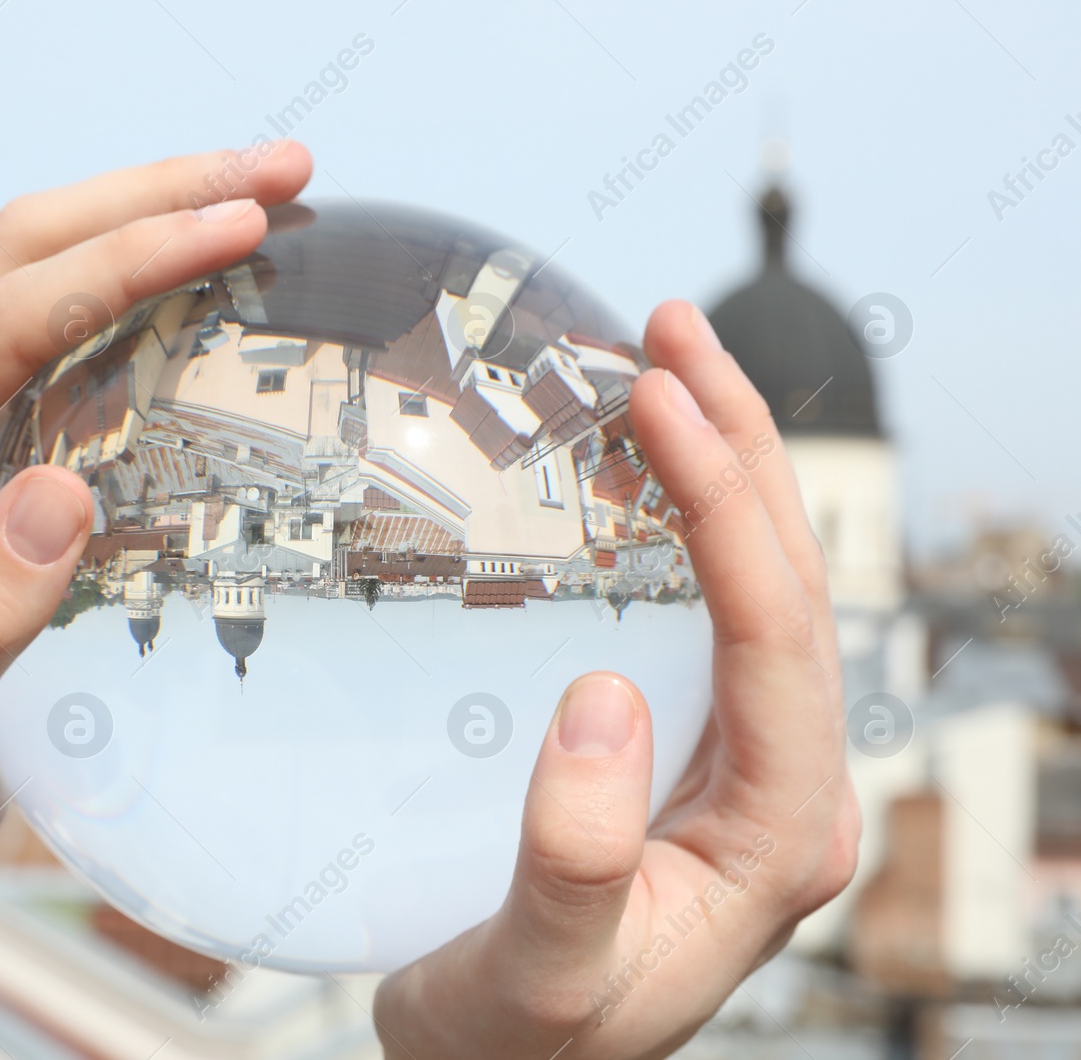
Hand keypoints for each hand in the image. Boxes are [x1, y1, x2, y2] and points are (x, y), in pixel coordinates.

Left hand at [0, 143, 314, 889]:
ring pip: (31, 266)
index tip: (239, 228)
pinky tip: (199, 274)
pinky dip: (129, 278)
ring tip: (262, 194)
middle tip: (281, 171)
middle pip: (18, 251)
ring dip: (143, 217)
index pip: (5, 316)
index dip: (124, 261)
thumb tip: (64, 494)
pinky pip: (48, 321)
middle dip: (149, 198)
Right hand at [373, 301, 859, 1058]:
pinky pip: (703, 607)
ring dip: (721, 463)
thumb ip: (578, 858)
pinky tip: (637, 470)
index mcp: (780, 830)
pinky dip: (677, 520)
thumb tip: (602, 698)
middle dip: (741, 445)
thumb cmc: (527, 1042)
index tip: (657, 403)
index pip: (780, 637)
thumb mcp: (542, 974)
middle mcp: (783, 780)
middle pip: (794, 580)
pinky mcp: (690, 746)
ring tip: (668, 362)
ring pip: (760, 580)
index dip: (725, 506)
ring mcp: (742, 757)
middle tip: (673, 332)